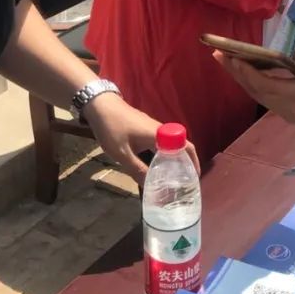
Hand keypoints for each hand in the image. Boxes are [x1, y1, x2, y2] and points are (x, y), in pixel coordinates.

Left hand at [83, 93, 199, 183]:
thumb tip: (150, 187)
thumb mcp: (122, 154)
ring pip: (169, 145)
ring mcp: (152, 128)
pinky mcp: (144, 128)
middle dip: (185, 164)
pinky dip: (163, 155)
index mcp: (159, 136)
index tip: (193, 178)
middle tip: (183, 182)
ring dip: (173, 160)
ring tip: (171, 179)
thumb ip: (137, 170)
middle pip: (180, 147)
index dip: (193, 161)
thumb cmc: (112, 128)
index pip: (186, 146)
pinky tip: (154, 167)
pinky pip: (160, 143)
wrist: (101, 105)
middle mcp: (160, 131)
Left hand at [213, 48, 294, 127]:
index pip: (266, 85)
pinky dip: (252, 83)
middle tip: (218, 53)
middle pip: (256, 91)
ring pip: (258, 96)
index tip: (231, 57)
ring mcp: (287, 114)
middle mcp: (289, 108)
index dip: (247, 72)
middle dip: (236, 72)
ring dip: (241, 78)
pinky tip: (244, 71)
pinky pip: (265, 98)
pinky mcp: (288, 113)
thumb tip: (289, 55)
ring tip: (226, 60)